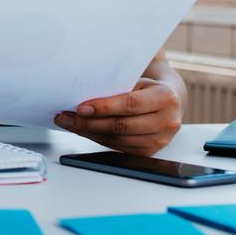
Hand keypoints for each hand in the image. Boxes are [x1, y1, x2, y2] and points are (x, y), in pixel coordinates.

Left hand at [54, 78, 181, 155]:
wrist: (169, 102)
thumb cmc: (148, 89)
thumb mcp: (138, 82)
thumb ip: (117, 90)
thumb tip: (82, 99)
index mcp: (165, 98)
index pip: (130, 104)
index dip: (104, 107)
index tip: (80, 107)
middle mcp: (167, 122)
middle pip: (121, 125)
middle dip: (89, 122)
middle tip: (66, 117)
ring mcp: (160, 140)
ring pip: (117, 140)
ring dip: (89, 132)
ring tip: (69, 123)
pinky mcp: (149, 152)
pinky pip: (118, 147)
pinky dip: (98, 139)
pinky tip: (84, 131)